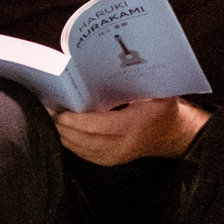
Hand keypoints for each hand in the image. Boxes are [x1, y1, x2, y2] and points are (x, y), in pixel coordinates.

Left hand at [54, 96, 208, 165]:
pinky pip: (87, 155)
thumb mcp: (157, 91)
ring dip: (65, 136)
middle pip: (86, 140)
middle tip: (50, 112)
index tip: (62, 113)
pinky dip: (72, 144)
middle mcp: (124, 145)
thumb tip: (120, 62)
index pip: (99, 127)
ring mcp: (118, 156)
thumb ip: (139, 81)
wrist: (174, 134)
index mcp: (134, 125)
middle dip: (65, 127)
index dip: (77, 121)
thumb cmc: (163, 109)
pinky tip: (63, 133)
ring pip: (83, 150)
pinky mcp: (113, 160)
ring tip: (52, 120)